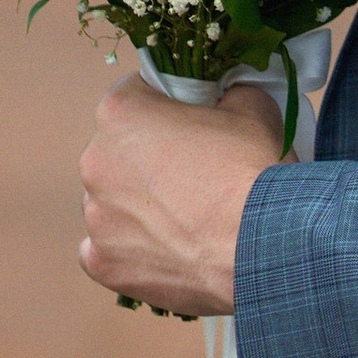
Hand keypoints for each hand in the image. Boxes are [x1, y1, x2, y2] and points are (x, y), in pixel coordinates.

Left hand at [78, 73, 279, 316]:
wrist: (263, 246)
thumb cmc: (253, 171)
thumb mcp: (251, 105)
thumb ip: (226, 93)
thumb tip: (225, 98)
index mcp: (120, 113)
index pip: (135, 95)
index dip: (167, 106)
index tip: (190, 123)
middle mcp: (95, 162)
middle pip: (119, 151)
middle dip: (149, 158)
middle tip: (194, 173)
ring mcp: (96, 218)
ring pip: (113, 203)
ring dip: (141, 206)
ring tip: (188, 218)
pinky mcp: (103, 263)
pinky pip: (109, 250)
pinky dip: (134, 250)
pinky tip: (169, 250)